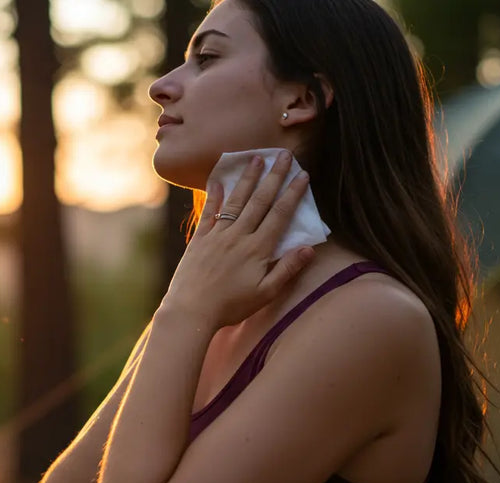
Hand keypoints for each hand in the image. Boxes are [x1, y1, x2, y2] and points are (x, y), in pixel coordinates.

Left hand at [161, 150, 315, 328]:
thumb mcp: (265, 293)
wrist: (191, 310)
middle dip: (274, 176)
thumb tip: (309, 248)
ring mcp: (217, 235)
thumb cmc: (231, 306)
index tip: (303, 175)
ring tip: (256, 158)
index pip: (280, 215)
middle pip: (260, 200)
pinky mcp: (200, 239)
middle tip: (284, 155)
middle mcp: (239, 236)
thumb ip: (287, 269)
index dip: (293, 194)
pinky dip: (215, 195)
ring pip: (236, 201)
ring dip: (248, 178)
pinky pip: (210, 212)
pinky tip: (218, 181)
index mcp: (258, 249)